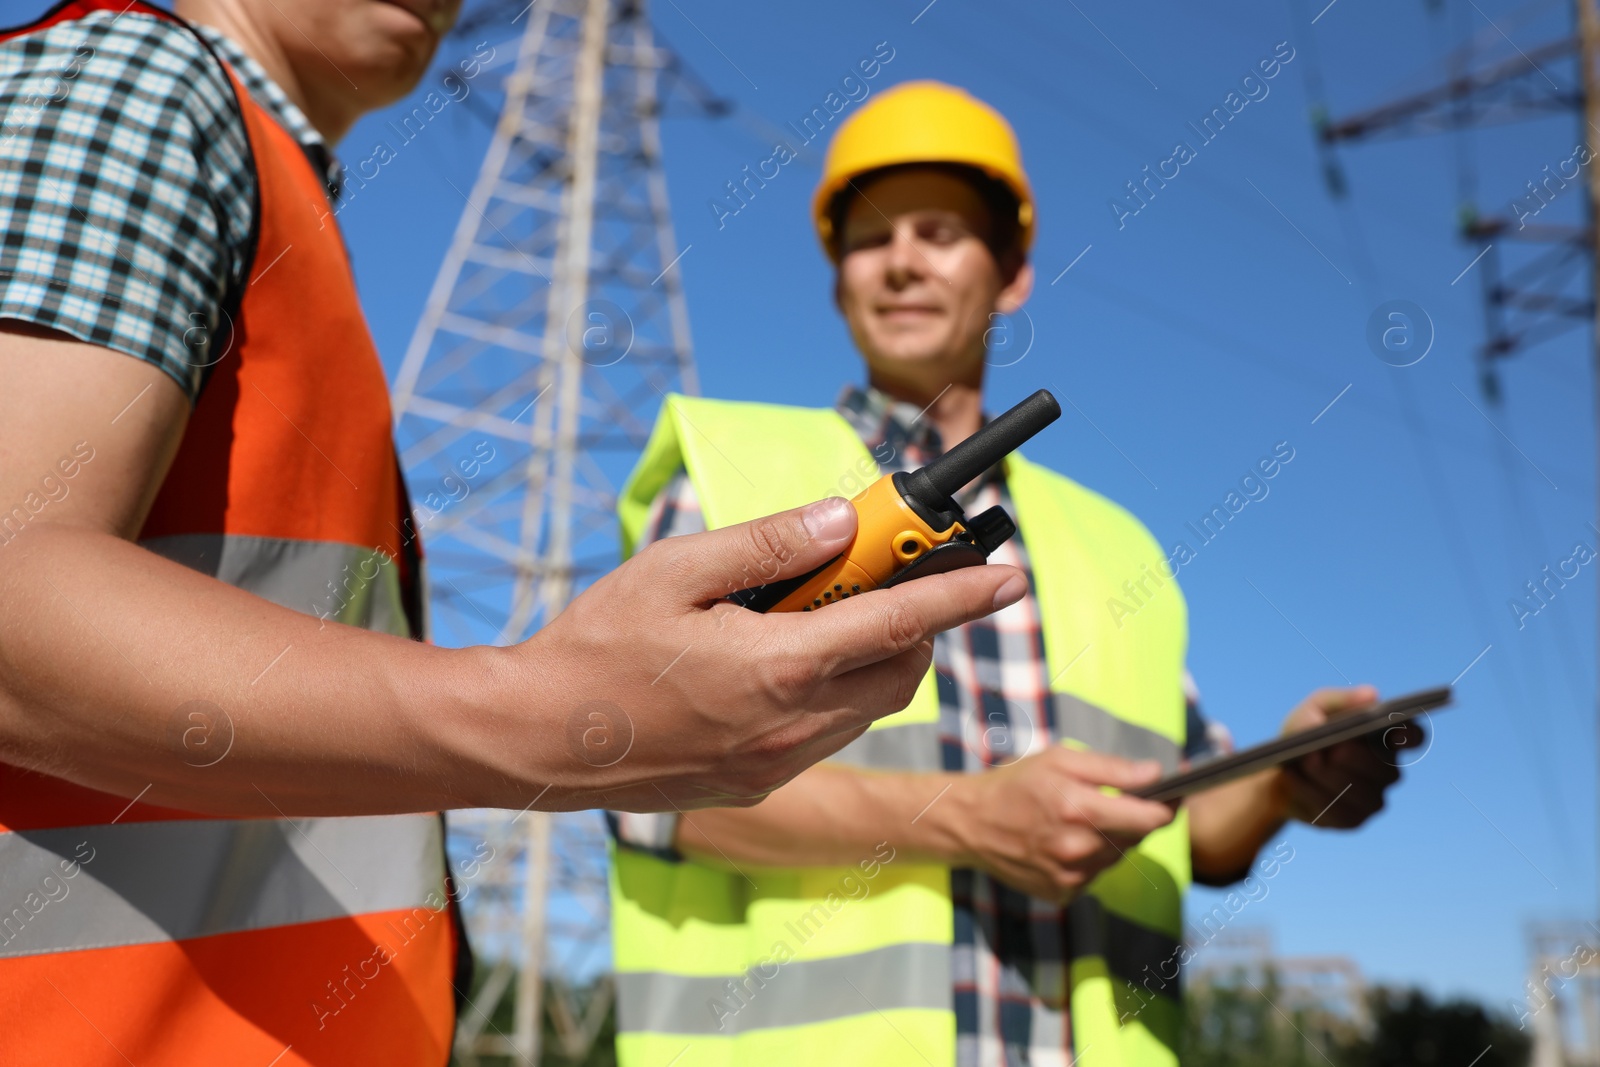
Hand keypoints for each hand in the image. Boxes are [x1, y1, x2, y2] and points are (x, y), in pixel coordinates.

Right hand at [506, 496, 1026, 812]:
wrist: (537, 741)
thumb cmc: (596, 646)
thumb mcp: (675, 570)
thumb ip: (767, 544)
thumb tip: (840, 521)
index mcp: (777, 667)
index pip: (898, 624)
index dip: (960, 596)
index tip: (1008, 574)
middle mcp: (791, 726)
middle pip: (899, 671)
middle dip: (916, 624)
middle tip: (885, 574)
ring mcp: (776, 764)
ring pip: (868, 707)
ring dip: (871, 657)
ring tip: (814, 612)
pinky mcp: (756, 785)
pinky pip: (826, 733)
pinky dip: (832, 691)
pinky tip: (776, 660)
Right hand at [940, 747, 1175, 902]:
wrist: (971, 824)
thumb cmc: (1016, 784)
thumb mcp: (1060, 759)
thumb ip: (1112, 769)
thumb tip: (1156, 773)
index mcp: (1079, 810)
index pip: (1149, 819)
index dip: (1168, 807)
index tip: (1175, 797)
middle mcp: (1078, 849)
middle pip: (1136, 838)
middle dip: (1134, 818)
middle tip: (1114, 801)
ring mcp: (1070, 876)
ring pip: (1117, 857)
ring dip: (1113, 839)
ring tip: (1083, 820)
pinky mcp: (1063, 893)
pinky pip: (1096, 874)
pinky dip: (1092, 858)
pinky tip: (1068, 842)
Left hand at [1275, 685, 1420, 828]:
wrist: (1277, 767)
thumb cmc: (1305, 732)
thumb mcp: (1315, 708)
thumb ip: (1340, 700)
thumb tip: (1371, 695)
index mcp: (1385, 738)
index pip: (1414, 737)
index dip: (1410, 736)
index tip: (1393, 732)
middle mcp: (1386, 771)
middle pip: (1385, 770)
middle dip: (1358, 759)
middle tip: (1334, 749)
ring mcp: (1372, 799)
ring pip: (1362, 794)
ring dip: (1331, 777)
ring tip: (1307, 761)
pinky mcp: (1352, 819)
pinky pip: (1338, 811)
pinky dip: (1312, 792)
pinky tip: (1293, 777)